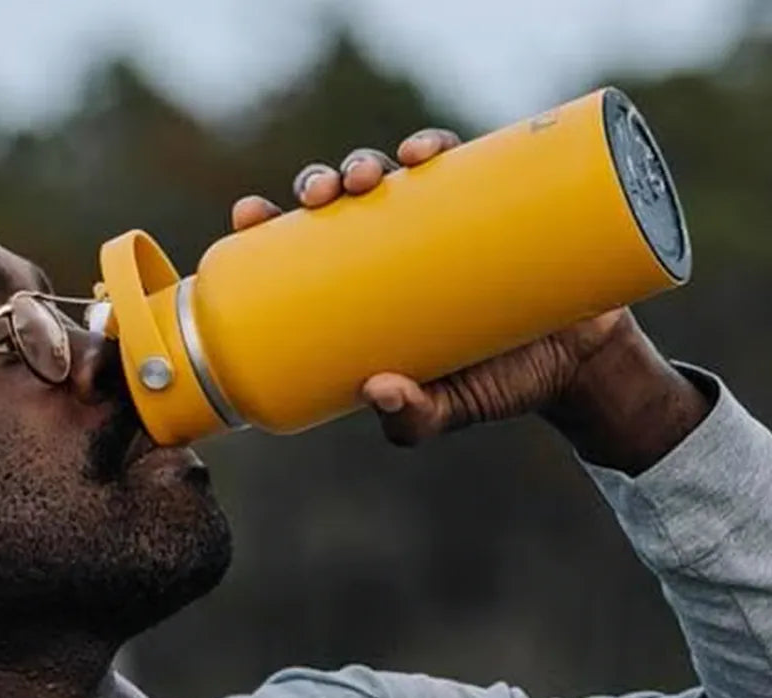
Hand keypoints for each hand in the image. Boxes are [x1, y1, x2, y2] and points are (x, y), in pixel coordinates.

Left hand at [230, 128, 634, 447]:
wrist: (578, 364)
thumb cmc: (495, 385)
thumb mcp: (448, 410)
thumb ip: (412, 418)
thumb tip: (377, 391)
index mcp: (367, 289)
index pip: (304, 246)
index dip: (270, 222)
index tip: (248, 212)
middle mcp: (398, 247)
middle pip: (342, 200)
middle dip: (320, 184)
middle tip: (322, 196)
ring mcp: (445, 221)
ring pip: (392, 173)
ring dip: (367, 160)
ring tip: (367, 178)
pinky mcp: (494, 205)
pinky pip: (460, 163)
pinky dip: (437, 149)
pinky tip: (421, 153)